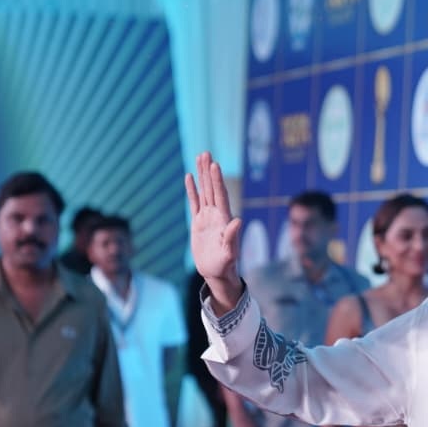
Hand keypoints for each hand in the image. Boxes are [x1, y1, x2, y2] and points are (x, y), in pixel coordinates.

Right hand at [185, 151, 242, 309]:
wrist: (217, 274)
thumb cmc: (225, 266)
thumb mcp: (229, 253)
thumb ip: (232, 237)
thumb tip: (237, 221)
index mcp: (224, 219)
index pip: (220, 195)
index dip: (217, 180)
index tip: (214, 164)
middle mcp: (216, 215)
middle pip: (212, 188)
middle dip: (208, 171)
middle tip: (206, 152)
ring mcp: (207, 218)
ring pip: (204, 192)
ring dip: (201, 175)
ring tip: (199, 157)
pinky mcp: (198, 223)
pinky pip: (194, 203)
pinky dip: (192, 190)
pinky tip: (189, 177)